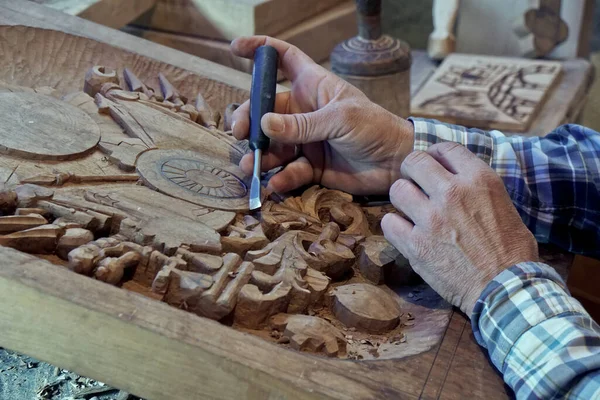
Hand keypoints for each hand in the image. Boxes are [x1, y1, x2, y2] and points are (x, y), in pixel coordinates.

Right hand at [230, 36, 414, 194]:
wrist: (396, 164)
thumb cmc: (375, 128)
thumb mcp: (340, 120)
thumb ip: (303, 125)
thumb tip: (265, 124)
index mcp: (314, 86)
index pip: (284, 58)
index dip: (261, 50)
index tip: (236, 48)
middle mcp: (305, 112)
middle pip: (267, 111)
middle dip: (250, 121)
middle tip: (240, 134)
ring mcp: (306, 140)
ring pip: (273, 145)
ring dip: (259, 155)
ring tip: (250, 166)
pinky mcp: (311, 166)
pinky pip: (289, 171)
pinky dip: (281, 179)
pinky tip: (275, 184)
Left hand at [381, 142, 538, 315]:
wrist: (505, 289)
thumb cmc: (512, 251)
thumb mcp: (504, 205)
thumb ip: (477, 188)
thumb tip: (458, 177)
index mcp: (479, 180)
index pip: (446, 148)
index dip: (435, 154)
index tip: (433, 164)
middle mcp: (453, 193)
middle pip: (413, 161)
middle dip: (411, 170)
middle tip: (414, 184)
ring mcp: (431, 219)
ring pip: (397, 189)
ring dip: (402, 199)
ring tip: (410, 210)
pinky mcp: (415, 245)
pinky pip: (389, 223)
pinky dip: (394, 227)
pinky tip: (405, 232)